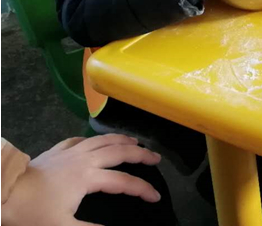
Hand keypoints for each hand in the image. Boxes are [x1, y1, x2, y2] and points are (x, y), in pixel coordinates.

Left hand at [3, 135, 161, 225]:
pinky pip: (80, 139)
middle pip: (119, 152)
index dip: (142, 189)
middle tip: (156, 158)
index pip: (123, 181)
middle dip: (140, 155)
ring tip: (135, 142)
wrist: (4, 192)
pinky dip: (93, 139)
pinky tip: (95, 142)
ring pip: (103, 140)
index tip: (156, 196)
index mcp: (88, 177)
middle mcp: (84, 159)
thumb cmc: (33, 212)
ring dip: (122, 139)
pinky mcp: (57, 150)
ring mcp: (70, 152)